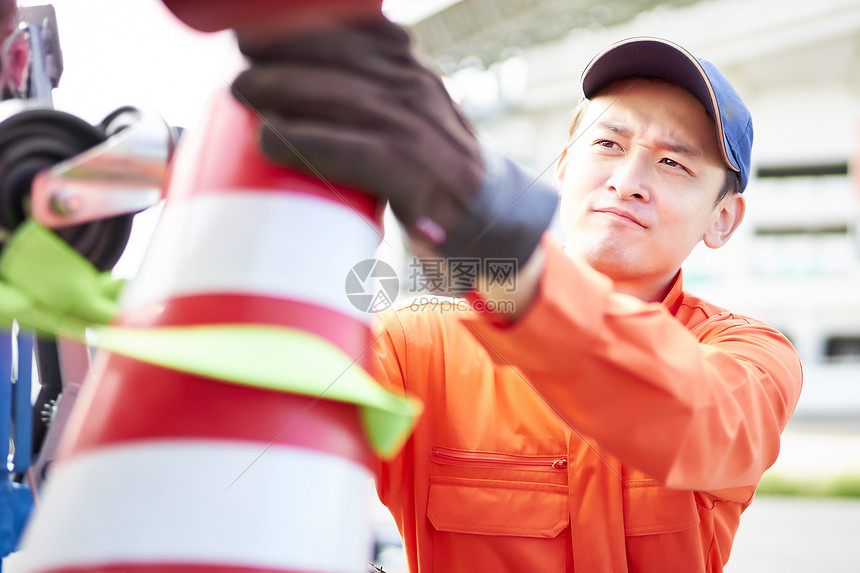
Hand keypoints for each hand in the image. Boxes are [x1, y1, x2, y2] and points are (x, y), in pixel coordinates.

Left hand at [231, 17, 556, 273]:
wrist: (489, 217)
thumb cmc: (428, 168)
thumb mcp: (404, 115)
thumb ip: (365, 93)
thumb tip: (293, 86)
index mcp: (409, 71)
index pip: (354, 31)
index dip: (298, 28)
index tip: (250, 36)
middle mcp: (415, 91)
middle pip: (342, 58)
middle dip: (283, 55)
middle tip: (239, 70)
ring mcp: (419, 133)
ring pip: (344, 99)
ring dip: (285, 91)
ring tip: (242, 94)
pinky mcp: (417, 178)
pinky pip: (357, 154)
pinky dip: (310, 145)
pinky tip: (271, 139)